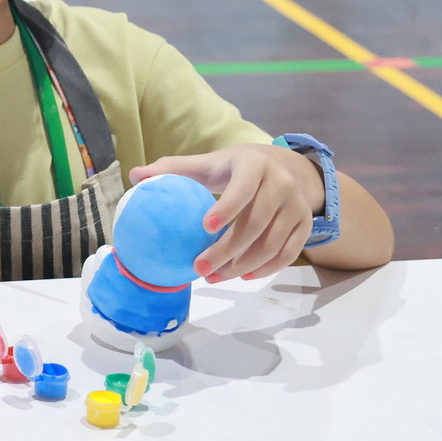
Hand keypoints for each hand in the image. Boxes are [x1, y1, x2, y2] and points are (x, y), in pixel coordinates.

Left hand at [128, 143, 324, 282]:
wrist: (282, 167)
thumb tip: (135, 175)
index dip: (226, 208)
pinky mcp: (306, 225)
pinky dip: (266, 269)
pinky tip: (241, 276)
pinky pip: (288, 253)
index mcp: (255, 165)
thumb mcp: (207, 164)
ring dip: (242, 266)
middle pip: (256, 224)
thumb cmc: (234, 169)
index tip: (204, 228)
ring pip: (272, 244)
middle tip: (199, 267)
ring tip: (213, 276)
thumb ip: (172, 169)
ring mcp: (298, 206)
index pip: (243, 189)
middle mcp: (282, 184)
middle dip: (227, 250)